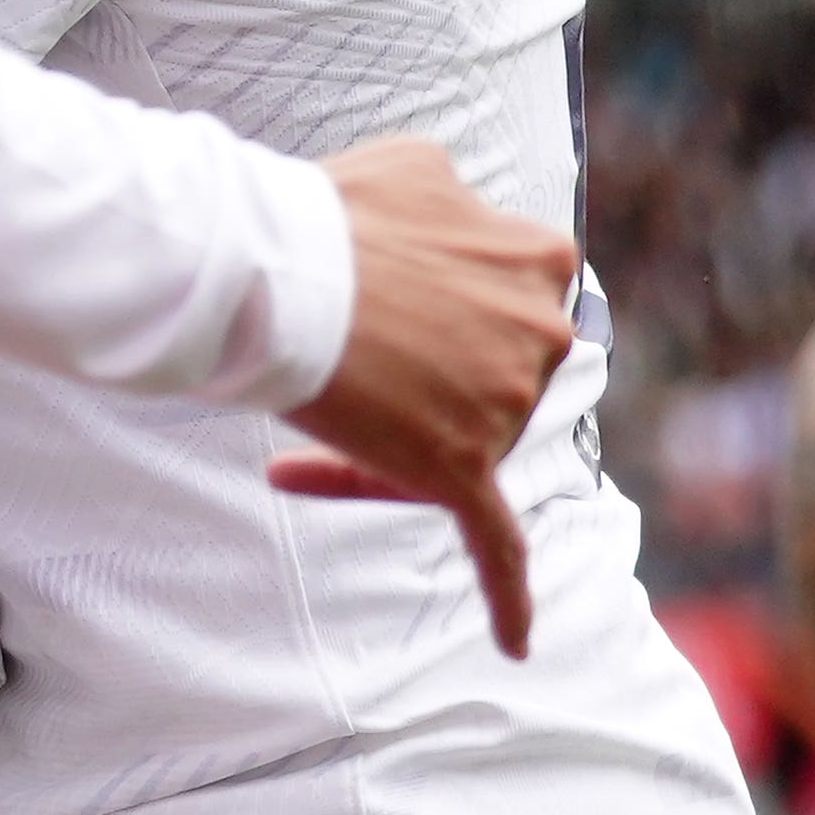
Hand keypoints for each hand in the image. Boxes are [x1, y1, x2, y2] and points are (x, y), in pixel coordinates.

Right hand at [269, 136, 580, 658]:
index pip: (513, 292)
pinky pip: (496, 548)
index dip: (449, 296)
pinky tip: (518, 647)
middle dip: (432, 362)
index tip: (394, 290)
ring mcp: (505, 411)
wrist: (274, 274)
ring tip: (329, 385)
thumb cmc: (331, 216)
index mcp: (540, 262)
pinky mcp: (462, 473)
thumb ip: (461, 204)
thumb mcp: (417, 167)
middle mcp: (540, 336)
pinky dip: (509, 600)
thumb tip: (464, 221)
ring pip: (465, 438)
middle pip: (491, 370)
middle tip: (356, 340)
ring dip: (402, 424)